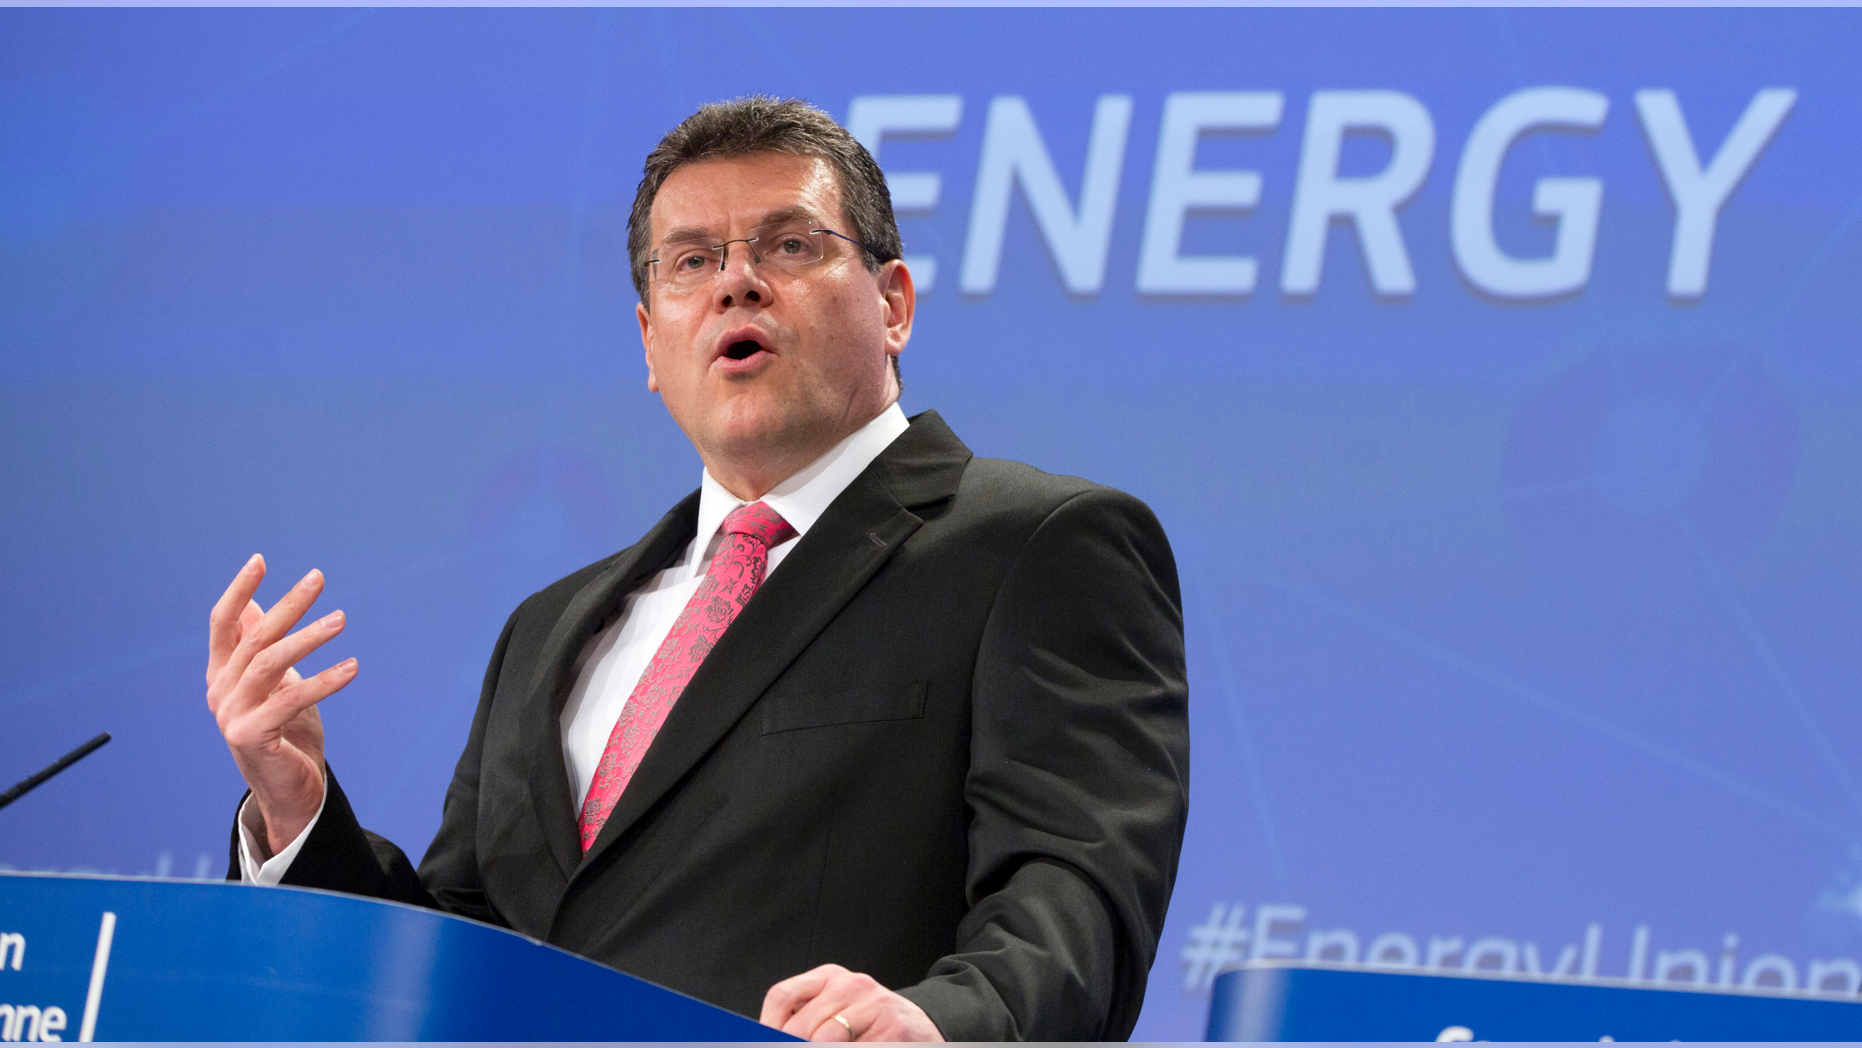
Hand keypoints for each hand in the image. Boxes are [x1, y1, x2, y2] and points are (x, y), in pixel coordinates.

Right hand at [206, 554, 356, 856]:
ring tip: (341, 619)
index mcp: (221, 674)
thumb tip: (255, 604)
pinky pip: (290, 699)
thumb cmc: (286, 732)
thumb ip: (260, 648)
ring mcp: (231, 715)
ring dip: (308, 638)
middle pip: (253, 637)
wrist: (290, 791)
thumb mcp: (275, 685)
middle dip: (287, 605)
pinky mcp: (250, 736)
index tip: (260, 560)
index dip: (238, 591)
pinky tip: (352, 667)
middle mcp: (219, 691)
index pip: (221, 624)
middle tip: (318, 578)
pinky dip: (324, 680)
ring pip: (269, 664)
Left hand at [760, 964, 942, 1041]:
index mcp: (830, 977)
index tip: (761, 1043)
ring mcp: (875, 1005)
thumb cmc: (871, 1024)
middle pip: (802, 1025)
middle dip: (795, 1046)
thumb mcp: (837, 1010)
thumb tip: (771, 1037)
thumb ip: (806, 1020)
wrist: (921, 1030)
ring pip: (825, 1040)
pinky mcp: (894, 1029)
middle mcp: (853, 985)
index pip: (783, 996)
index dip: (768, 1027)